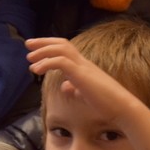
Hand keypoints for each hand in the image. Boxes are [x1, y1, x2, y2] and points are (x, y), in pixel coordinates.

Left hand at [25, 37, 140, 124]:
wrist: (122, 108)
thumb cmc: (107, 103)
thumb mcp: (86, 94)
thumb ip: (75, 87)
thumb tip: (65, 86)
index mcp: (84, 66)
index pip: (66, 49)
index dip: (49, 46)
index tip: (35, 49)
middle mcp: (84, 63)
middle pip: (62, 44)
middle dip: (43, 42)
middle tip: (27, 44)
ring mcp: (83, 67)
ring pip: (60, 49)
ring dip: (43, 51)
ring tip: (30, 58)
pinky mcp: (82, 75)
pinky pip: (61, 62)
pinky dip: (47, 63)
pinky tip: (37, 70)